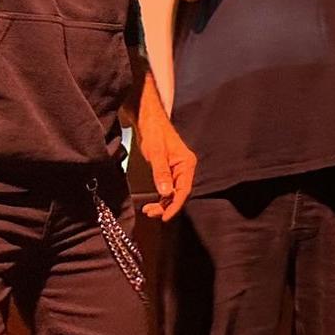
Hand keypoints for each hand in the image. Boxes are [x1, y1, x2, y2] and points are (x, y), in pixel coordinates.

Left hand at [135, 78, 196, 219]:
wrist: (147, 117)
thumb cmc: (153, 131)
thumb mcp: (156, 152)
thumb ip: (161, 173)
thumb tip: (165, 193)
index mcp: (186, 163)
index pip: (184, 190)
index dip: (175, 205)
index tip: (164, 217)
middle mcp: (184, 168)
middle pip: (179, 193)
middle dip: (166, 205)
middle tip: (150, 213)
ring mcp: (176, 169)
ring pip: (173, 192)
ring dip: (163, 203)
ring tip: (148, 210)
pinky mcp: (168, 169)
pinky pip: (168, 187)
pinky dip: (161, 197)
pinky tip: (152, 202)